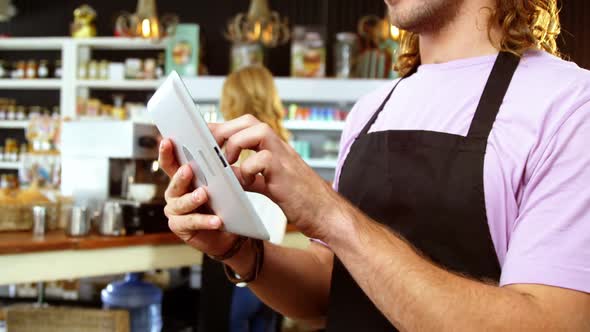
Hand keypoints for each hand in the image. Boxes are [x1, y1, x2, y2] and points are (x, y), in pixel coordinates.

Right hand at [159, 139, 238, 256]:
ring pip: (181, 203)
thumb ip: (217, 171)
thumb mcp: (221, 185)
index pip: (171, 163)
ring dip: (192, 199)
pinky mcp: (179, 227)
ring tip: (203, 194)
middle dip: (181, 176)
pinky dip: (204, 220)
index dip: (167, 152)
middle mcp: (174, 194)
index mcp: (182, 179)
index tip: (168, 140)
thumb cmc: (221, 205)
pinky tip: (216, 220)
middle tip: (188, 169)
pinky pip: (191, 222)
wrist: (227, 232)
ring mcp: (175, 211)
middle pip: (174, 183)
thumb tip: (221, 154)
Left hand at [210, 115, 343, 239]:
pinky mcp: (286, 172)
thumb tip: (226, 174)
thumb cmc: (300, 200)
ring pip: (257, 130)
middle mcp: (279, 147)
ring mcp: (284, 157)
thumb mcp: (269, 184)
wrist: (327, 214)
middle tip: (210, 149)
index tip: (202, 136)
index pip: (244, 126)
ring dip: (235, 145)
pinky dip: (247, 170)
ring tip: (228, 164)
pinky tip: (246, 184)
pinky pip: (263, 159)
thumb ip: (249, 176)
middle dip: (224, 131)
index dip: (222, 128)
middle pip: (249, 121)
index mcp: (273, 148)